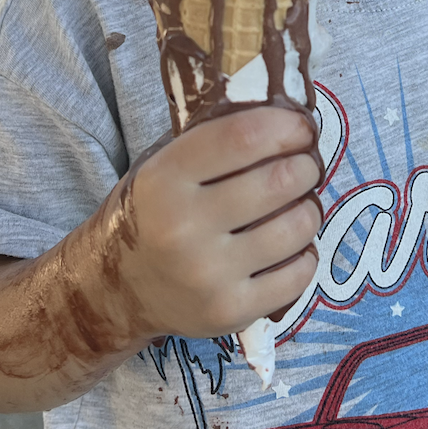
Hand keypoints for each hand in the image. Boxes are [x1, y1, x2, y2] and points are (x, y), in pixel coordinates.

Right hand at [79, 105, 320, 342]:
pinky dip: (305, 253)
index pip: (243, 138)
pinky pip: (298, 275)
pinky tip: (292, 245)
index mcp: (166, 178)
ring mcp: (208, 275)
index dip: (285, 127)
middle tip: (304, 165)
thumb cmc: (153, 212)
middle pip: (279, 180)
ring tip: (299, 204)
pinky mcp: (229, 312)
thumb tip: (282, 116)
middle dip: (305, 167)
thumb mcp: (163, 165)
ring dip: (309, 208)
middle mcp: (184, 227)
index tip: (302, 128)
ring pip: (296, 227)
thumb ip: (212, 141)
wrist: (118, 288)